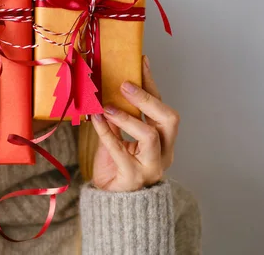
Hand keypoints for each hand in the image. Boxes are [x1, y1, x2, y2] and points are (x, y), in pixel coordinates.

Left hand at [91, 56, 179, 191]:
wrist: (112, 203)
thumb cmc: (117, 166)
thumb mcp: (121, 136)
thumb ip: (120, 116)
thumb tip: (109, 85)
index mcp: (164, 139)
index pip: (162, 106)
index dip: (151, 83)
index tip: (140, 61)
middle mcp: (164, 152)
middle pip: (169, 119)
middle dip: (147, 99)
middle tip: (125, 84)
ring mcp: (151, 167)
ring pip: (150, 136)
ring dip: (128, 117)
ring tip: (107, 106)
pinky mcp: (132, 177)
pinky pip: (120, 150)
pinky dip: (106, 131)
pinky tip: (94, 119)